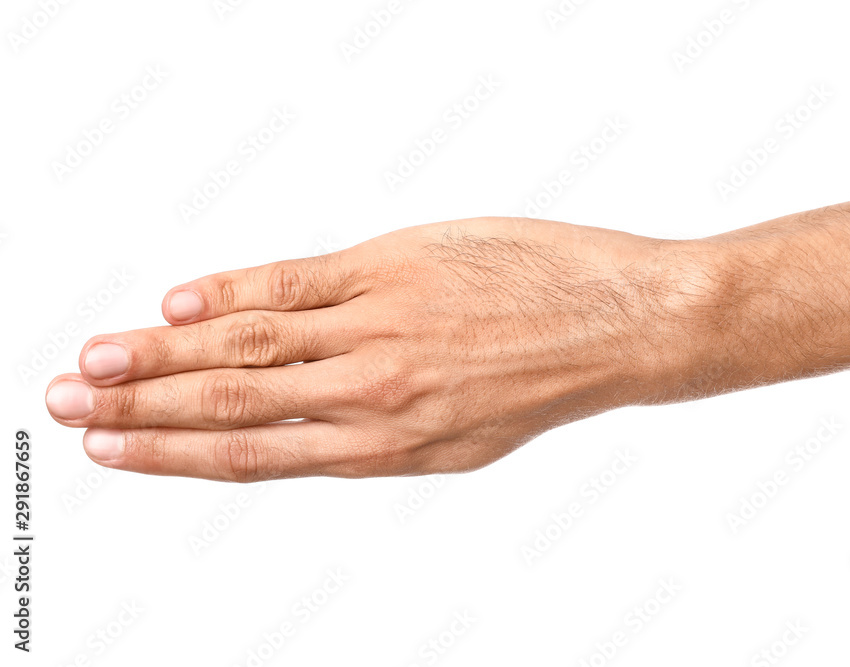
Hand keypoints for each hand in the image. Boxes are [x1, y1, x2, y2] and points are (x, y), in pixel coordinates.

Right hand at [45, 217, 692, 480]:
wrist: (623, 329)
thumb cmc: (543, 380)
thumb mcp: (460, 434)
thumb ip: (376, 429)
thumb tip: (300, 420)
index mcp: (387, 448)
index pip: (254, 456)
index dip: (172, 454)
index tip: (110, 448)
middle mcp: (372, 398)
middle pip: (232, 405)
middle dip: (140, 410)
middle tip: (66, 403)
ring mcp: (379, 330)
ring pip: (248, 347)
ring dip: (161, 354)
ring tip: (95, 360)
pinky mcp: (397, 269)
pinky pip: (296, 283)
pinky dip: (232, 292)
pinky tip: (179, 302)